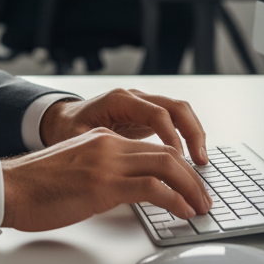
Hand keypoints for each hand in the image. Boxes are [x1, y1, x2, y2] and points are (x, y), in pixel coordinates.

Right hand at [1, 128, 210, 231]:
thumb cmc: (36, 186)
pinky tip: (181, 211)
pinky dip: (173, 199)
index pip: (152, 148)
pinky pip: (151, 188)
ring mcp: (107, 162)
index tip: (190, 186)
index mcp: (102, 138)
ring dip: (190, 188)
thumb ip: (102, 171)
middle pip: (166, 153)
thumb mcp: (76, 169)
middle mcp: (108, 144)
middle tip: (204, 198)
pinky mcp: (104, 184)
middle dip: (192, 177)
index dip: (178, 167)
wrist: (10, 187)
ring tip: (200, 207)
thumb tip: (127, 191)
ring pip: (166, 165)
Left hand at [39, 88, 208, 164]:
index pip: (156, 113)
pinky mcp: (147, 115)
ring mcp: (143, 104)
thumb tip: (118, 165)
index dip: (171, 137)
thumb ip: (98, 147)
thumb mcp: (77, 138)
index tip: (179, 160)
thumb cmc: (67, 130)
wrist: (62, 119)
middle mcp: (135, 98)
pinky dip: (187, 135)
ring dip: (195, 133)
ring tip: (201, 162)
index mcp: (118, 100)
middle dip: (192, 133)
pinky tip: (191, 158)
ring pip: (180, 111)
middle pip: (175, 107)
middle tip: (200, 162)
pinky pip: (176, 120)